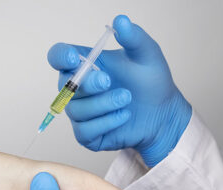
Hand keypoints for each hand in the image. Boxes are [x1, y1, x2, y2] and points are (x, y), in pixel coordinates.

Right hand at [47, 15, 191, 166]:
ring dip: (103, 104)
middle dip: (87, 84)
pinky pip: (84, 131)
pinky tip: (123, 116)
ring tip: (126, 99)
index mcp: (86, 65)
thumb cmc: (152, 83)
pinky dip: (105, 123)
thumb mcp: (147, 56)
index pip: (58, 57)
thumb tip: (120, 21)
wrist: (163, 114)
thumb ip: (134, 38)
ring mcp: (82, 113)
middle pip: (65, 86)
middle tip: (109, 81)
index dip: (60, 57)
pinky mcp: (88, 135)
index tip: (73, 59)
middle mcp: (79, 89)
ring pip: (76, 110)